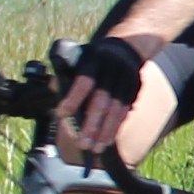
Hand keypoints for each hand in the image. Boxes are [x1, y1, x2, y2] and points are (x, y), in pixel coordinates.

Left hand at [55, 36, 149, 158]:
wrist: (127, 45)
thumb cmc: (93, 58)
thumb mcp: (79, 58)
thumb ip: (67, 77)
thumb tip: (57, 101)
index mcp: (94, 59)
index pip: (84, 81)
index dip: (73, 99)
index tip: (62, 115)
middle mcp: (113, 69)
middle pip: (102, 100)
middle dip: (92, 124)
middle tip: (82, 144)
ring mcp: (127, 79)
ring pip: (116, 109)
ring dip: (105, 131)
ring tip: (95, 149)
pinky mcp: (135, 89)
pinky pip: (125, 111)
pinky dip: (115, 127)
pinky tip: (107, 140)